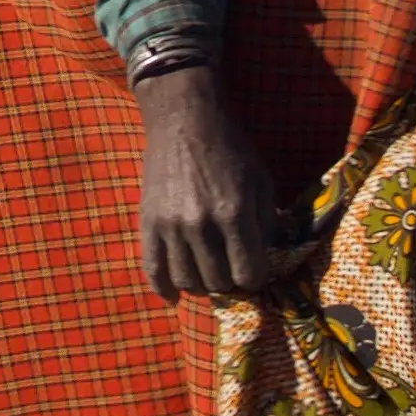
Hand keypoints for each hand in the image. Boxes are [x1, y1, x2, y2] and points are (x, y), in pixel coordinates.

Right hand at [132, 70, 319, 301]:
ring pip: (188, 282)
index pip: (249, 274)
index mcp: (234, 213)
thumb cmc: (230, 149)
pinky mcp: (147, 221)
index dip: (255, 277)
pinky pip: (152, 269)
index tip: (253, 269)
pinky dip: (163, 289)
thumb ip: (267, 223)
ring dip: (202, 284)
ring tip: (208, 273)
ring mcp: (171, 225)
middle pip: (219, 282)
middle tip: (230, 267)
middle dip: (230, 280)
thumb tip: (268, 259)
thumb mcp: (261, 181)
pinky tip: (174, 296)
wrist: (184, 119)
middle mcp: (201, 224)